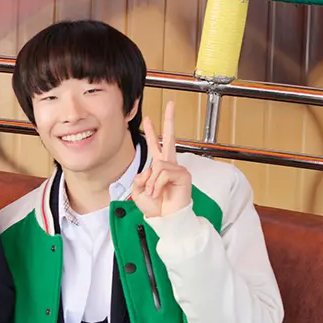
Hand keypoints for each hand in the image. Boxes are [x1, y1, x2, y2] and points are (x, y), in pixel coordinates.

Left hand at [129, 101, 192, 218]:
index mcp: (159, 167)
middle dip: (169, 120)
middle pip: (169, 138)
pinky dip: (158, 185)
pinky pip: (163, 173)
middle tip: (171, 103)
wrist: (166, 219)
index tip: (147, 118)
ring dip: (152, 183)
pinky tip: (161, 193)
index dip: (151, 131)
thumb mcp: (139, 191)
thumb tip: (150, 168)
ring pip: (158, 165)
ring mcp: (178, 169)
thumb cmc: (155, 207)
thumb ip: (140, 177)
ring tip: (155, 194)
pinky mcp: (183, 174)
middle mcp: (169, 165)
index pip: (155, 145)